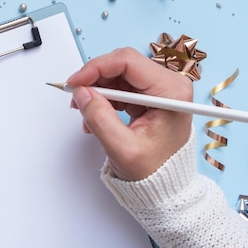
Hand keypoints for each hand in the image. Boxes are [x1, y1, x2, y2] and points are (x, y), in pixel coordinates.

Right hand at [66, 47, 192, 180]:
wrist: (165, 186)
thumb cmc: (155, 171)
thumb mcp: (122, 149)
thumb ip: (100, 119)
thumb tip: (81, 93)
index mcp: (171, 92)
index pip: (128, 61)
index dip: (96, 67)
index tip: (75, 82)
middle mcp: (169, 84)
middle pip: (122, 64)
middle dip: (94, 78)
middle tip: (76, 96)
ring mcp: (160, 87)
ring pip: (118, 72)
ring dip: (97, 89)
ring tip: (87, 113)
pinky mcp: (150, 93)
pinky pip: (120, 83)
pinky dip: (104, 96)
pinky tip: (98, 113)